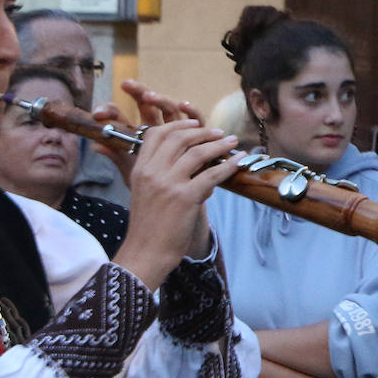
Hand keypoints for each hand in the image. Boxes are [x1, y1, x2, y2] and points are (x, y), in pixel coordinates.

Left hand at [90, 80, 206, 183]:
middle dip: (137, 92)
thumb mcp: (133, 170)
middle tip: (126, 85)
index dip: (109, 111)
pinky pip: (196, 119)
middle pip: (146, 103)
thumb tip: (95, 144)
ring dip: (160, 100)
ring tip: (150, 97)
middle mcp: (157, 126)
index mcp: (137, 134)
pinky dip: (191, 111)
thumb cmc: (156, 184)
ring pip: (169, 107)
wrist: (183, 200)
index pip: (122, 116)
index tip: (97, 115)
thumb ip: (117, 156)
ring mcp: (177, 128)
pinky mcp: (197, 134)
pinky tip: (184, 105)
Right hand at [111, 119, 239, 288]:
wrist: (146, 252)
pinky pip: (211, 175)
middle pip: (178, 138)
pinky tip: (237, 162)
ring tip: (231, 142)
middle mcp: (152, 172)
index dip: (177, 125)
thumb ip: (158, 174)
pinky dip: (228, 166)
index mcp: (140, 169)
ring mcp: (168, 183)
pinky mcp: (185, 197)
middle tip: (218, 132)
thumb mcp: (143, 193)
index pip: (156, 135)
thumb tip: (189, 161)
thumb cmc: (148, 227)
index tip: (194, 124)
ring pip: (197, 152)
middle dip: (202, 131)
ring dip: (218, 144)